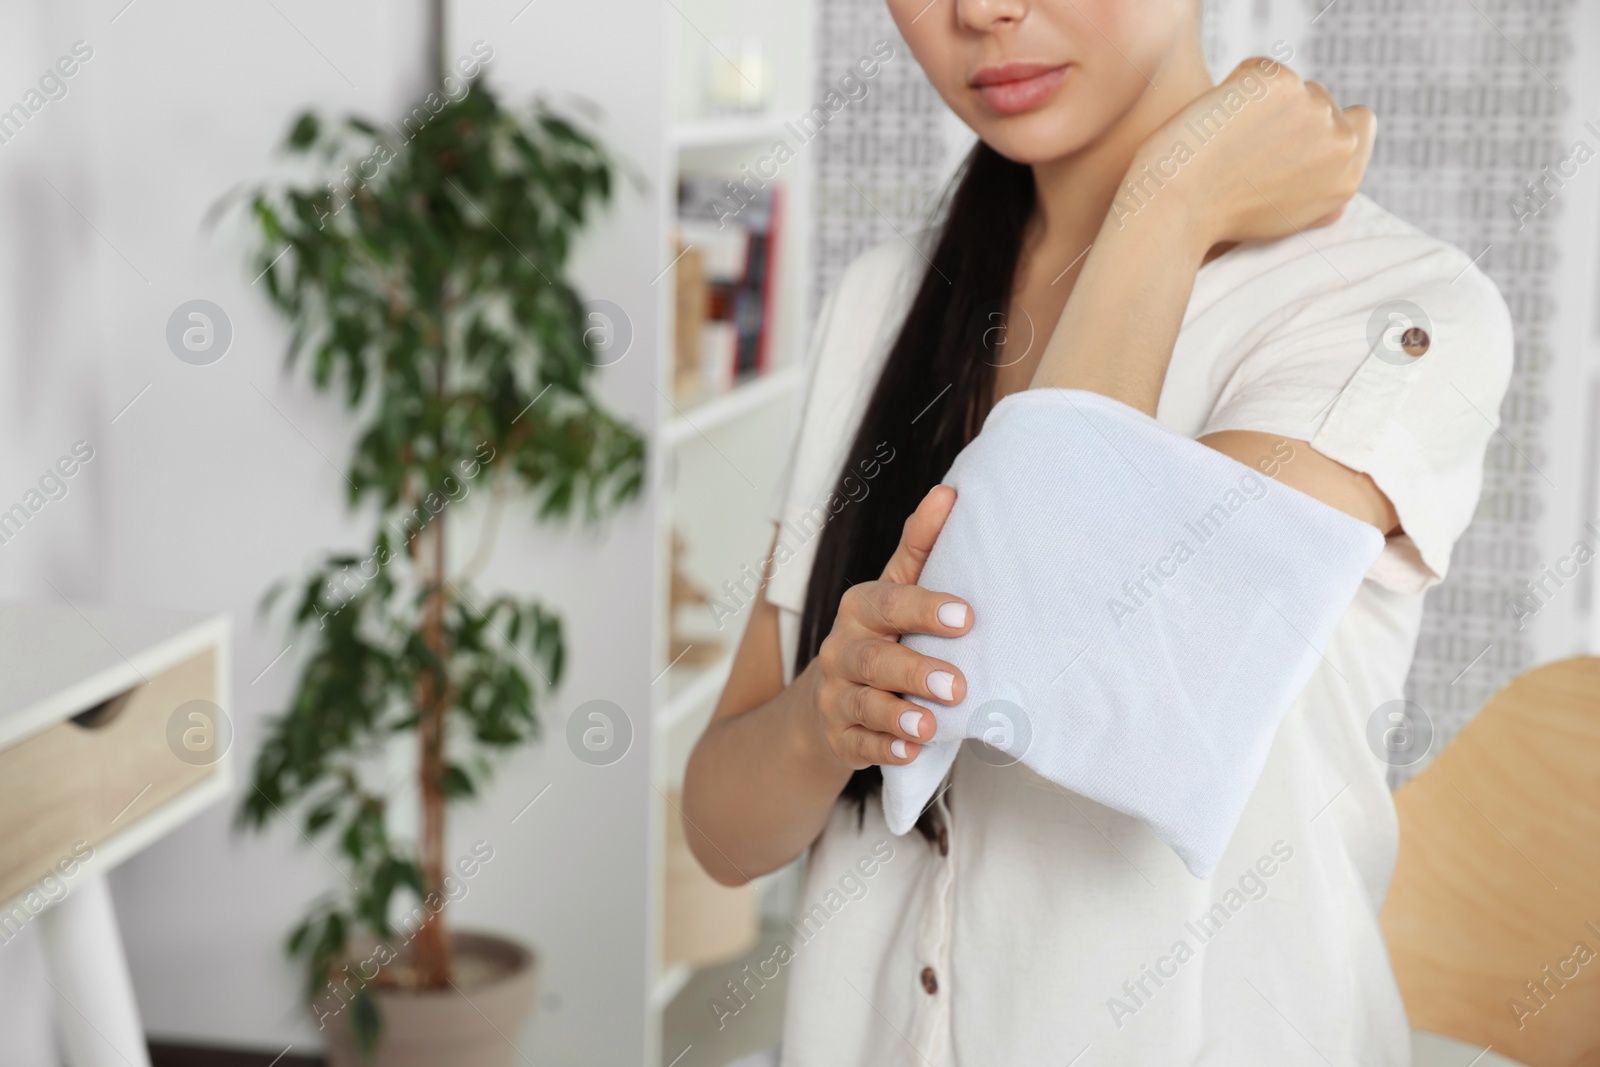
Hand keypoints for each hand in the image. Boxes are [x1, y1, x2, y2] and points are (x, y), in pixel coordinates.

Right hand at [802, 485, 970, 769]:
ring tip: (929, 727)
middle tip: (957, 685)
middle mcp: (841, 651)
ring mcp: (837, 697)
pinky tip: (909, 753)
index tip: (966, 617)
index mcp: (860, 609)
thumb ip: (920, 547)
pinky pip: (857, 746)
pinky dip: (883, 750)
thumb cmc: (880, 636)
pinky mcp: (839, 737)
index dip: (924, 609)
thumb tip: (949, 492)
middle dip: (914, 672)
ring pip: (863, 705)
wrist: (828, 701)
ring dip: (898, 716)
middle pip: (873, 659)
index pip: (888, 604)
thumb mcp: (895, 590)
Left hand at [1136, 58, 1374, 249]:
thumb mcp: (1288, 219)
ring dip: (1261, 102)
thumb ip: (1323, 189)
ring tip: (1228, 142)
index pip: (1360, 123)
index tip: (1292, 135)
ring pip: (1290, 85)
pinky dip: (1236, 87)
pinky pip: (1259, 69)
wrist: (1179, 208)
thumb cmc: (1221, 218)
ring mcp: (1312, 108)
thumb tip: (1340, 168)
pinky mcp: (1280, 83)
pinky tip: (1217, 121)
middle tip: (1246, 148)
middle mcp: (1339, 142)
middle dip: (1287, 114)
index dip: (1325, 123)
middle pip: (1321, 100)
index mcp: (1347, 178)